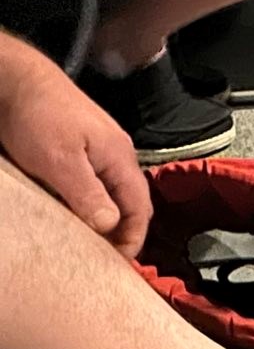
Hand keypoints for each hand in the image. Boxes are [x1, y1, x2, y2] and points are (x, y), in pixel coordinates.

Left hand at [0, 37, 150, 256]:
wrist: (18, 83)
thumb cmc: (40, 115)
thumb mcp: (60, 160)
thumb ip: (88, 193)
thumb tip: (111, 225)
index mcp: (119, 157)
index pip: (140, 207)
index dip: (134, 238)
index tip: (119, 265)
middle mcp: (114, 156)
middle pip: (129, 203)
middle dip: (121, 233)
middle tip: (102, 261)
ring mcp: (97, 152)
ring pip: (109, 195)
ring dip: (103, 221)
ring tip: (86, 246)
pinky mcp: (77, 151)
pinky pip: (90, 186)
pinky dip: (86, 207)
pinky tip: (70, 217)